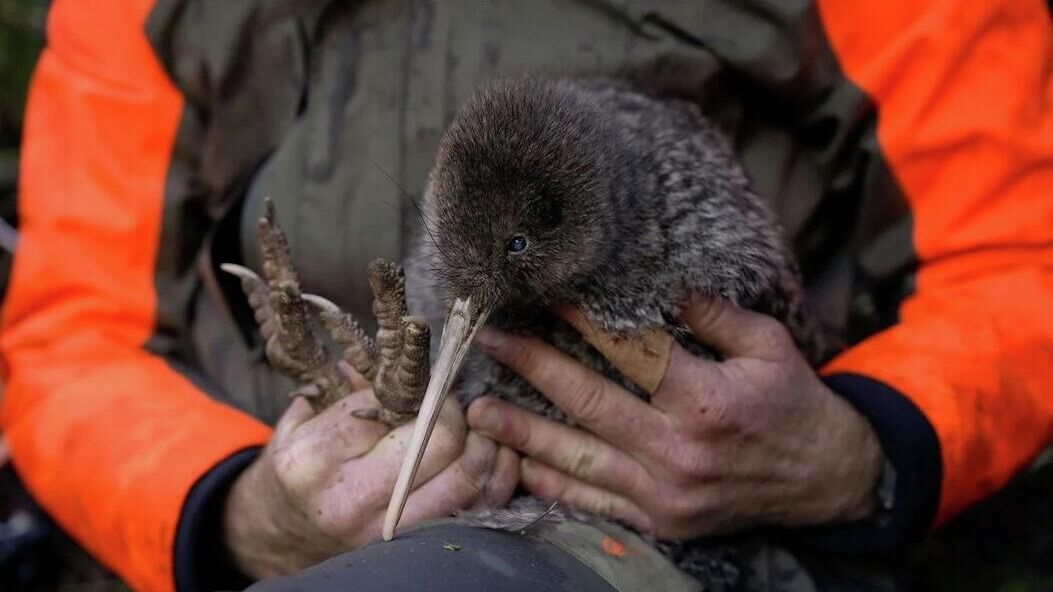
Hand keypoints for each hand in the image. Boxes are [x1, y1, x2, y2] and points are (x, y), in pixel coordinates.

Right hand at [223, 389, 518, 577]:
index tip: (429, 381)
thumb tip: (400, 357)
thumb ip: (350, 390)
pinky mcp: (413, 548)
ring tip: (480, 428)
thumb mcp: (304, 422)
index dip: (420, 387)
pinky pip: (477, 511)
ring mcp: (385, 530)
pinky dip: (495, 479)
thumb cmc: (299, 468)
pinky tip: (492, 458)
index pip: (390, 406)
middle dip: (455, 412)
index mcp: (317, 457)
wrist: (281, 534)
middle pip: (438, 441)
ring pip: (465, 478)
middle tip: (455, 404)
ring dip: (485, 444)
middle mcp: (351, 498)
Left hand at [468, 298, 883, 539]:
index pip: (629, 352)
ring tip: (479, 410)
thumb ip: (712, 314)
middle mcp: (679, 451)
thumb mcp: (768, 346)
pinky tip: (518, 464)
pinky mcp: (661, 521)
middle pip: (588, 402)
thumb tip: (661, 281)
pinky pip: (595, 502)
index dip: (581, 320)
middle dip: (532, 367)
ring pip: (578, 459)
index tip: (545, 295)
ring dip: (524, 433)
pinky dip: (553, 484)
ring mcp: (665, 493)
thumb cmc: (795, 403)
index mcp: (707, 401)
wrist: (826, 481)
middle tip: (490, 342)